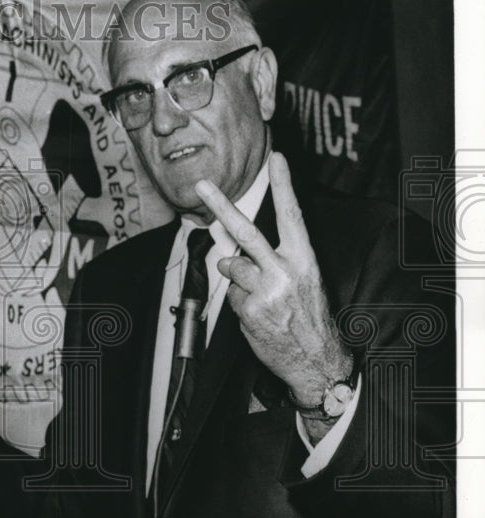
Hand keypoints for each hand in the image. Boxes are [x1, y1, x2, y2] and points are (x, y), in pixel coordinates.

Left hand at [193, 153, 352, 407]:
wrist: (317, 361)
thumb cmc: (307, 315)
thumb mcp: (300, 278)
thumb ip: (267, 254)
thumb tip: (223, 233)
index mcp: (304, 259)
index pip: (293, 215)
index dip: (284, 185)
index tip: (277, 157)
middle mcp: (285, 271)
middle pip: (246, 231)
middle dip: (221, 205)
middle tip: (201, 185)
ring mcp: (265, 291)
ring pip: (231, 266)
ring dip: (236, 276)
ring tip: (260, 294)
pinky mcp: (248, 310)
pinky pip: (229, 293)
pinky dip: (238, 300)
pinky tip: (257, 313)